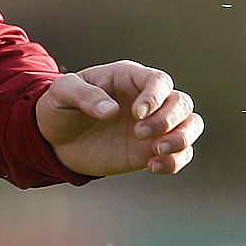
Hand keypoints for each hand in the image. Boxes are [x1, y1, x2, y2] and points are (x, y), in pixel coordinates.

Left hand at [36, 61, 202, 176]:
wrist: (55, 139)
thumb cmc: (59, 107)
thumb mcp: (61, 93)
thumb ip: (83, 95)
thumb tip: (111, 110)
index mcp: (128, 78)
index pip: (158, 81)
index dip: (155, 97)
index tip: (136, 114)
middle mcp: (147, 100)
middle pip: (182, 102)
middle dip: (169, 120)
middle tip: (138, 133)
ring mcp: (153, 125)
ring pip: (191, 125)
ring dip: (182, 139)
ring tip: (156, 150)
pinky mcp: (152, 149)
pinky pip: (182, 153)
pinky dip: (176, 161)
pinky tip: (153, 166)